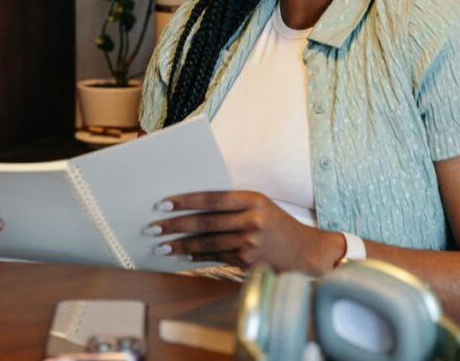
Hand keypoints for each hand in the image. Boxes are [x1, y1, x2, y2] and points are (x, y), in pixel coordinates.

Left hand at [146, 191, 342, 273]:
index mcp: (253, 199)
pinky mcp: (248, 261)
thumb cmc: (278, 225)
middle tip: (153, 227)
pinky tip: (184, 257)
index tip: (164, 203)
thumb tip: (192, 208)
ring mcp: (250, 242)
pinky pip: (216, 257)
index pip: (212, 198)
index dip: (186, 200)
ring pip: (207, 243)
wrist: (305, 251)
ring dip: (181, 246)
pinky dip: (198, 257)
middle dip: (175, 225)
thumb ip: (232, 205)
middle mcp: (252, 219)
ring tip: (161, 246)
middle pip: (205, 222)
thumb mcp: (260, 206)